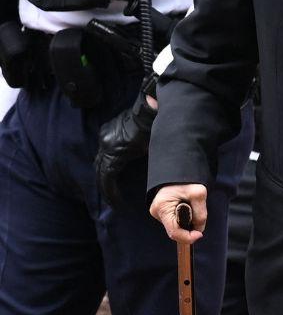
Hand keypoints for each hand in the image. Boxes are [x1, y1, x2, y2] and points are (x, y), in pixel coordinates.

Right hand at [95, 89, 157, 207]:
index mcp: (114, 153)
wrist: (148, 110)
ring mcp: (104, 137)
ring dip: (104, 173)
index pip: (107, 178)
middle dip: (105, 186)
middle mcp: (105, 145)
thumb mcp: (147, 152)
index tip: (117, 203)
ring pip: (99, 160)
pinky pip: (102, 149)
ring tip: (111, 188)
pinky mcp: (105, 131)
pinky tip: (111, 168)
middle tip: (112, 200)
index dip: (111, 193)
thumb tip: (140, 177)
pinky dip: (105, 160)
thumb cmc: (152, 131)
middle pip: (99, 170)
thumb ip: (137, 164)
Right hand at [149, 184, 207, 244]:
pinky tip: (187, 211)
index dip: (188, 237)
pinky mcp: (163, 211)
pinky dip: (183, 219)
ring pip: (175, 226)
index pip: (174, 232)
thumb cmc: (186, 179)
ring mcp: (159, 212)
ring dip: (186, 223)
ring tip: (192, 209)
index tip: (199, 235)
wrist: (180, 169)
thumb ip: (200, 214)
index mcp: (162, 208)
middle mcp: (157, 212)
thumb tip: (199, 229)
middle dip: (188, 229)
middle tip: (198, 221)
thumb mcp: (198, 194)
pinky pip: (174, 220)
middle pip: (174, 230)